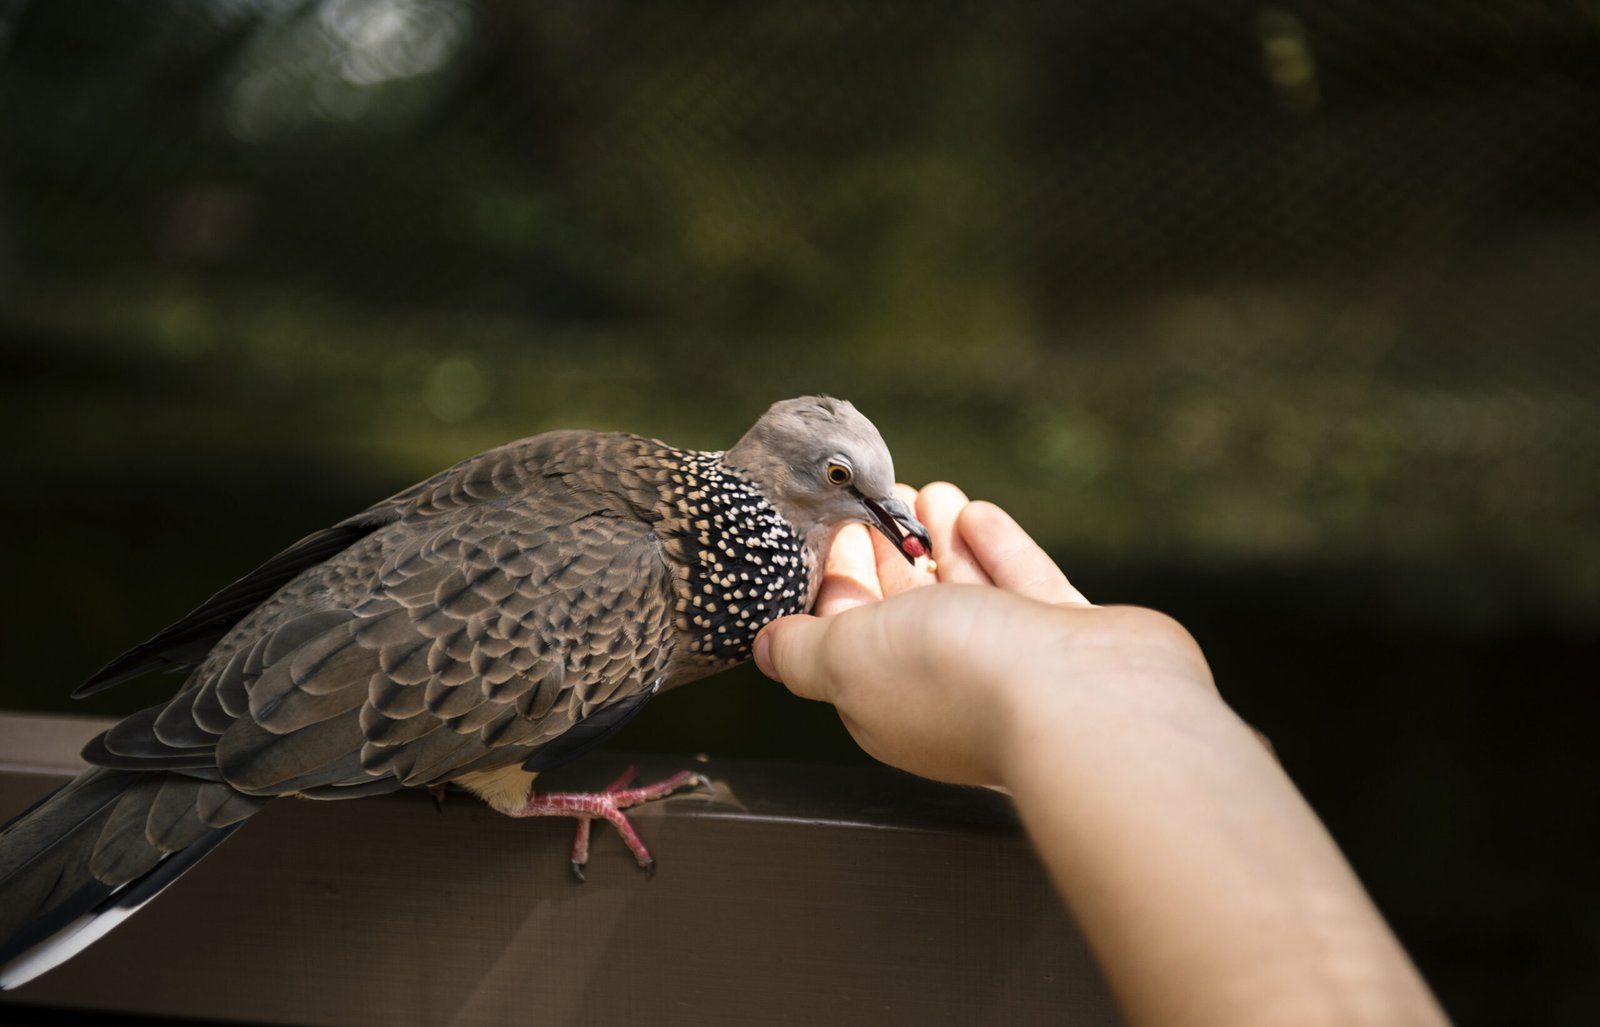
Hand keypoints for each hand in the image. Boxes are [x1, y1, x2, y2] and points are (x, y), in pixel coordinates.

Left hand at [754, 483, 1212, 786]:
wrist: (1085, 699)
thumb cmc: (960, 679)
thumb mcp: (848, 656)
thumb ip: (804, 650)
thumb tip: (765, 650)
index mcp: (887, 701)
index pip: (849, 636)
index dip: (838, 580)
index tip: (835, 531)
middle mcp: (950, 687)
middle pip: (909, 613)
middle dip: (890, 554)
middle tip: (878, 502)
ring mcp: (1015, 666)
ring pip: (969, 593)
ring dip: (941, 539)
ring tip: (927, 489)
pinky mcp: (1070, 640)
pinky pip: (1025, 585)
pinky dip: (996, 548)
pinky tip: (976, 514)